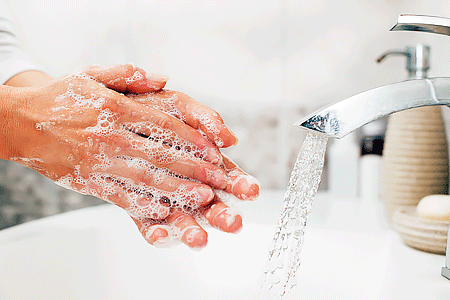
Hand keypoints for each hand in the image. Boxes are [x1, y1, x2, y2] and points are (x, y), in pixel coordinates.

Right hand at [0, 64, 234, 225]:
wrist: (17, 123)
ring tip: (202, 198)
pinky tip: (165, 211)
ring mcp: (98, 160)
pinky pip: (120, 195)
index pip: (164, 125)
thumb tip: (163, 79)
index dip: (192, 139)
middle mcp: (109, 135)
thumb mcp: (91, 74)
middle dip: (194, 169)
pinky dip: (144, 204)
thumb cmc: (58, 98)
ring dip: (177, 190)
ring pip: (145, 178)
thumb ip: (128, 75)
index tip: (214, 150)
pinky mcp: (87, 180)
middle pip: (161, 154)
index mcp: (115, 108)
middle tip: (219, 180)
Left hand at [128, 91, 259, 246]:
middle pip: (208, 202)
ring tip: (198, 239)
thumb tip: (230, 139)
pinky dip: (154, 231)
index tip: (250, 191)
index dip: (238, 183)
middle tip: (234, 224)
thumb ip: (203, 117)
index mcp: (198, 157)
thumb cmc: (144, 105)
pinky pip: (146, 222)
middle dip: (222, 215)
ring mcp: (161, 194)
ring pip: (181, 217)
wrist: (95, 117)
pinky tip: (159, 235)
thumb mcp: (176, 104)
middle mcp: (183, 179)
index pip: (224, 174)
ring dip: (191, 229)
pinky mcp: (135, 204)